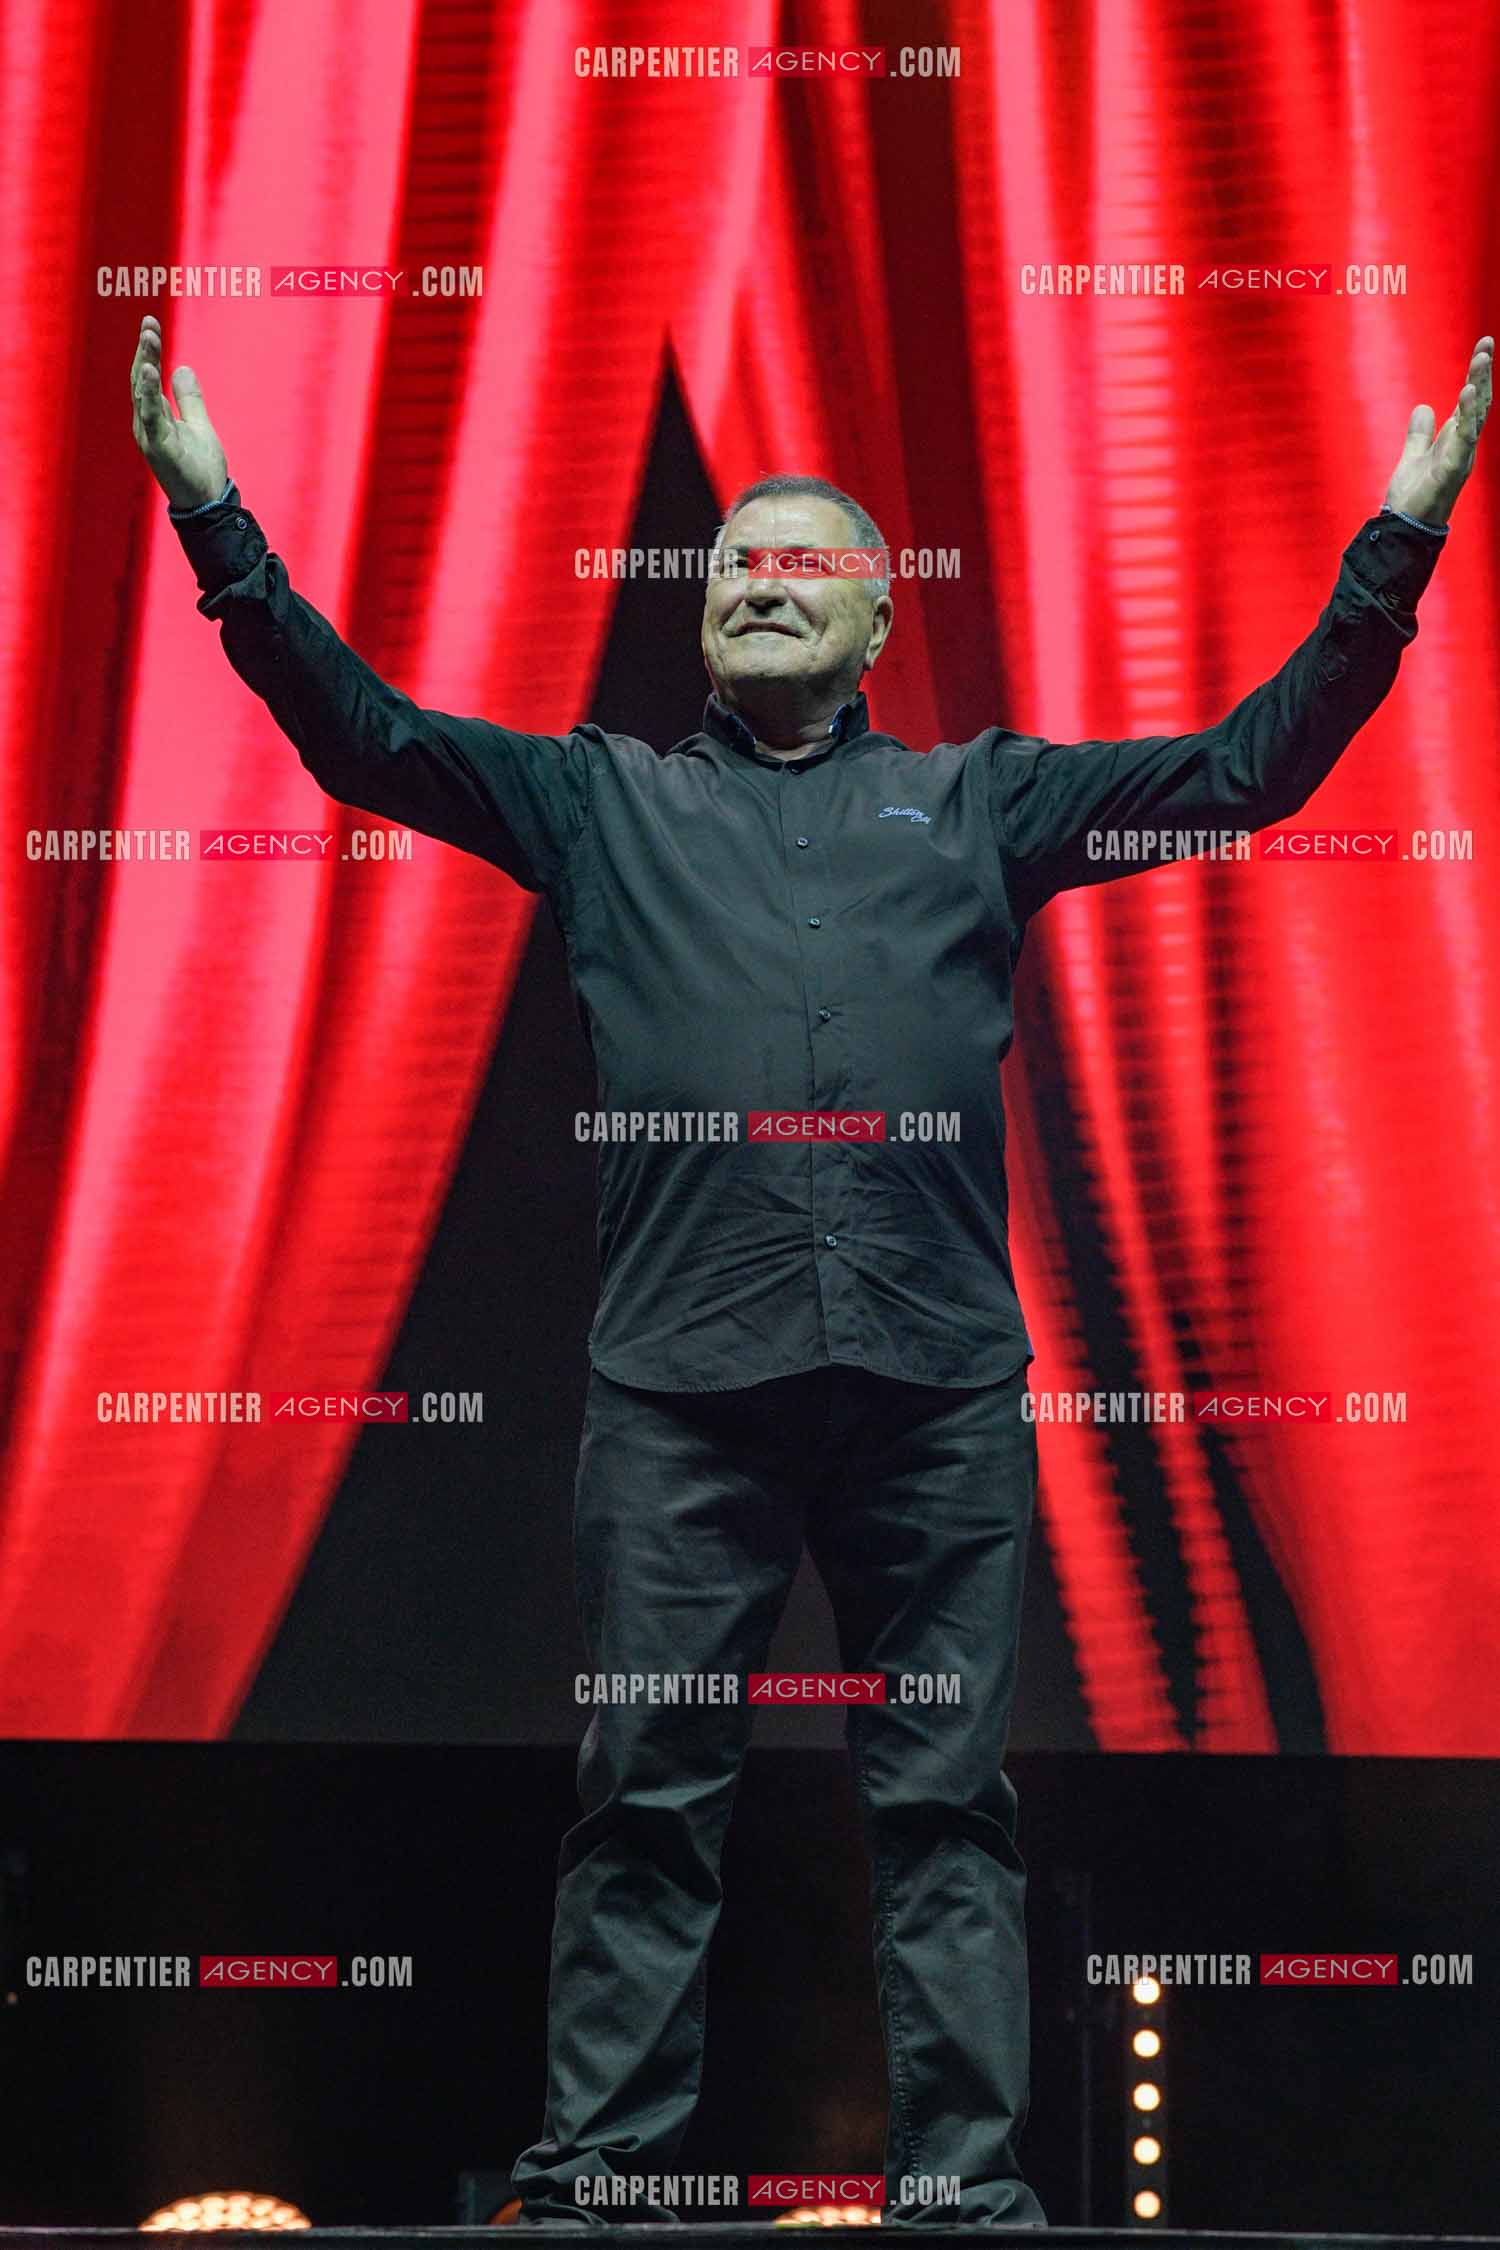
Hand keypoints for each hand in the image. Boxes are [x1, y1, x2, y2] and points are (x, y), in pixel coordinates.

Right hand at [129, 313, 228, 509]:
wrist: (208, 502)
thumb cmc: (200, 468)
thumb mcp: (198, 424)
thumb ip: (188, 398)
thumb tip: (181, 367)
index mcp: (155, 416)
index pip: (148, 376)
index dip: (149, 350)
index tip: (151, 323)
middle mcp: (146, 423)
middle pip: (141, 379)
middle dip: (145, 350)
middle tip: (148, 323)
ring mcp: (149, 434)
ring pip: (143, 393)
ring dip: (144, 364)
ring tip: (148, 338)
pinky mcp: (158, 446)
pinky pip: (150, 415)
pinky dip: (148, 393)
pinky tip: (149, 371)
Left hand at [1383, 334, 1491, 524]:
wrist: (1403, 528)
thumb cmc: (1412, 497)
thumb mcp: (1413, 455)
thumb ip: (1420, 433)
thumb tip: (1423, 407)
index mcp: (1456, 440)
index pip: (1471, 401)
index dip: (1478, 374)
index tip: (1483, 346)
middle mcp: (1465, 445)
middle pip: (1479, 403)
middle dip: (1483, 373)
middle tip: (1487, 343)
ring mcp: (1462, 457)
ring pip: (1476, 416)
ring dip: (1479, 386)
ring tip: (1481, 359)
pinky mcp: (1453, 469)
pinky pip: (1464, 437)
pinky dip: (1467, 414)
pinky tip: (1468, 392)